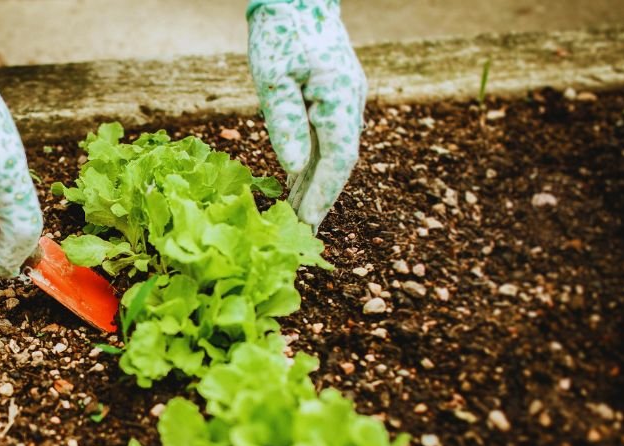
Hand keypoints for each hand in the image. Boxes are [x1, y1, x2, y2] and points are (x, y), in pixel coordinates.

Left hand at [248, 0, 365, 232]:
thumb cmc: (279, 34)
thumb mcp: (272, 79)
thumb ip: (285, 122)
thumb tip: (295, 167)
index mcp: (340, 97)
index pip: (338, 158)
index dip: (324, 193)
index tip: (308, 222)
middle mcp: (351, 102)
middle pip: (341, 160)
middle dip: (322, 197)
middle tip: (302, 232)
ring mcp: (347, 99)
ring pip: (335, 152)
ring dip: (318, 185)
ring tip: (299, 218)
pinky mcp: (336, 98)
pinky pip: (328, 139)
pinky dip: (315, 165)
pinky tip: (299, 186)